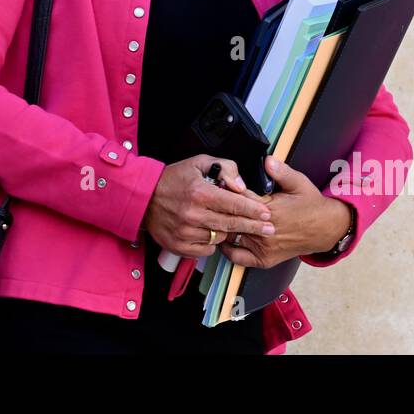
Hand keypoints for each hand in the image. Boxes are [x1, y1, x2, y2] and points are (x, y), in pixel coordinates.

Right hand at [142, 155, 276, 257]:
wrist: (143, 196)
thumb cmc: (173, 178)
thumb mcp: (199, 163)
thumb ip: (225, 168)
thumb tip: (241, 186)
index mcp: (200, 193)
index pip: (235, 204)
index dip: (254, 210)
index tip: (267, 214)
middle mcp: (193, 214)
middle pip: (232, 225)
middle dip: (254, 227)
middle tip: (270, 229)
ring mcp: (185, 232)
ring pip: (220, 238)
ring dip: (229, 233)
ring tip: (232, 226)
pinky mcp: (179, 245)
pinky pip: (206, 250)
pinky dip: (212, 243)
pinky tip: (211, 233)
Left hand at [217, 156, 351, 267]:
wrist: (326, 228)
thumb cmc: (310, 204)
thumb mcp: (298, 182)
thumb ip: (281, 171)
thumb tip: (267, 160)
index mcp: (270, 209)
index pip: (239, 199)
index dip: (228, 191)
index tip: (219, 186)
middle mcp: (264, 231)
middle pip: (232, 218)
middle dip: (220, 209)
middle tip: (209, 202)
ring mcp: (264, 247)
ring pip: (232, 237)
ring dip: (221, 227)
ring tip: (211, 218)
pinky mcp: (264, 260)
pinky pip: (238, 257)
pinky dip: (227, 249)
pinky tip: (222, 238)